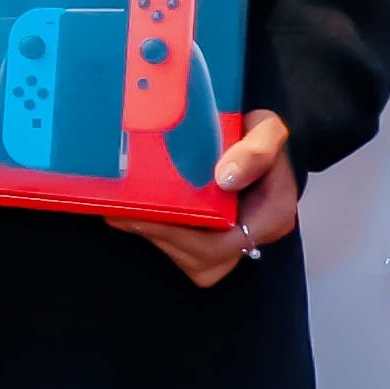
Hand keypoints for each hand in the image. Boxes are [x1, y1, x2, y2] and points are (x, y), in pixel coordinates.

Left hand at [114, 111, 296, 286]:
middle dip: (160, 237)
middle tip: (120, 213)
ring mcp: (233, 242)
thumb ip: (257, 150)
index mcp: (271, 216)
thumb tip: (226, 178)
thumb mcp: (267, 129)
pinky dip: (157, 233)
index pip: (225, 243)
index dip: (183, 234)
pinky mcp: (214, 239)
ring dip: (155, 237)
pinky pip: (182, 250)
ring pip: (190, 259)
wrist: (257, 139)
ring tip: (118, 213)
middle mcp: (253, 236)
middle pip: (203, 258)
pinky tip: (130, 214)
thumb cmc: (261, 135)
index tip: (149, 212)